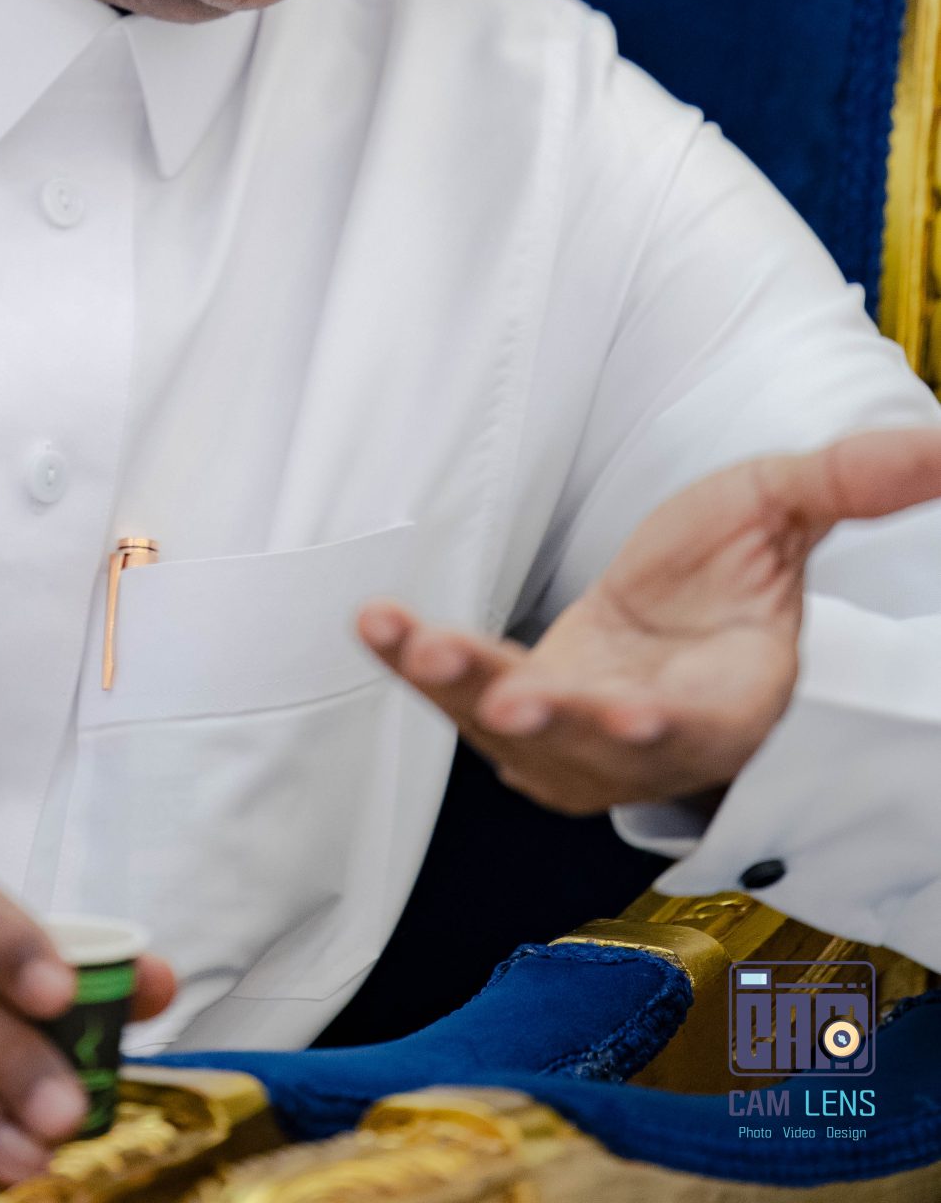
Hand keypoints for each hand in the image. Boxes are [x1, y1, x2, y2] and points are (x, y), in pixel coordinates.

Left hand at [358, 427, 940, 816]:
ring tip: (411, 640)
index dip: (665, 729)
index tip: (635, 712)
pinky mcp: (520, 712)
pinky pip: (465, 697)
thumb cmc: (737, 567)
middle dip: (548, 721)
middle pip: (593, 744)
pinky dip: (420, 664)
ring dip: (462, 692)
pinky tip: (378, 624)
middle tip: (507, 697)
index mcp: (729, 701)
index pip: (701, 728)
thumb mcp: (784, 508)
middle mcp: (649, 738)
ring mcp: (579, 737)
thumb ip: (849, 483)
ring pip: (515, 732)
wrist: (681, 606)